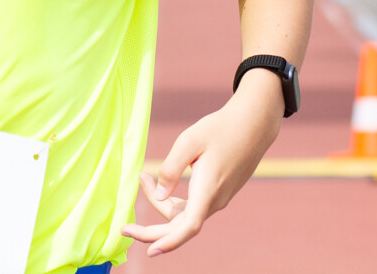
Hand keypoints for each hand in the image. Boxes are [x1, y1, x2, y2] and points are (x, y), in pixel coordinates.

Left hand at [121, 90, 280, 255]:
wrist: (253, 124)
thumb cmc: (219, 129)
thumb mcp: (188, 142)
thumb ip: (170, 170)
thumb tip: (159, 196)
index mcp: (208, 190)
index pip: (187, 227)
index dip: (168, 242)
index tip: (149, 251)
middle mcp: (215, 200)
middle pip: (180, 225)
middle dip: (151, 230)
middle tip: (124, 226)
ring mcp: (219, 198)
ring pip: (185, 214)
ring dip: (160, 205)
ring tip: (143, 178)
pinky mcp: (219, 192)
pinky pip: (193, 206)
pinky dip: (173, 200)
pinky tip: (158, 183)